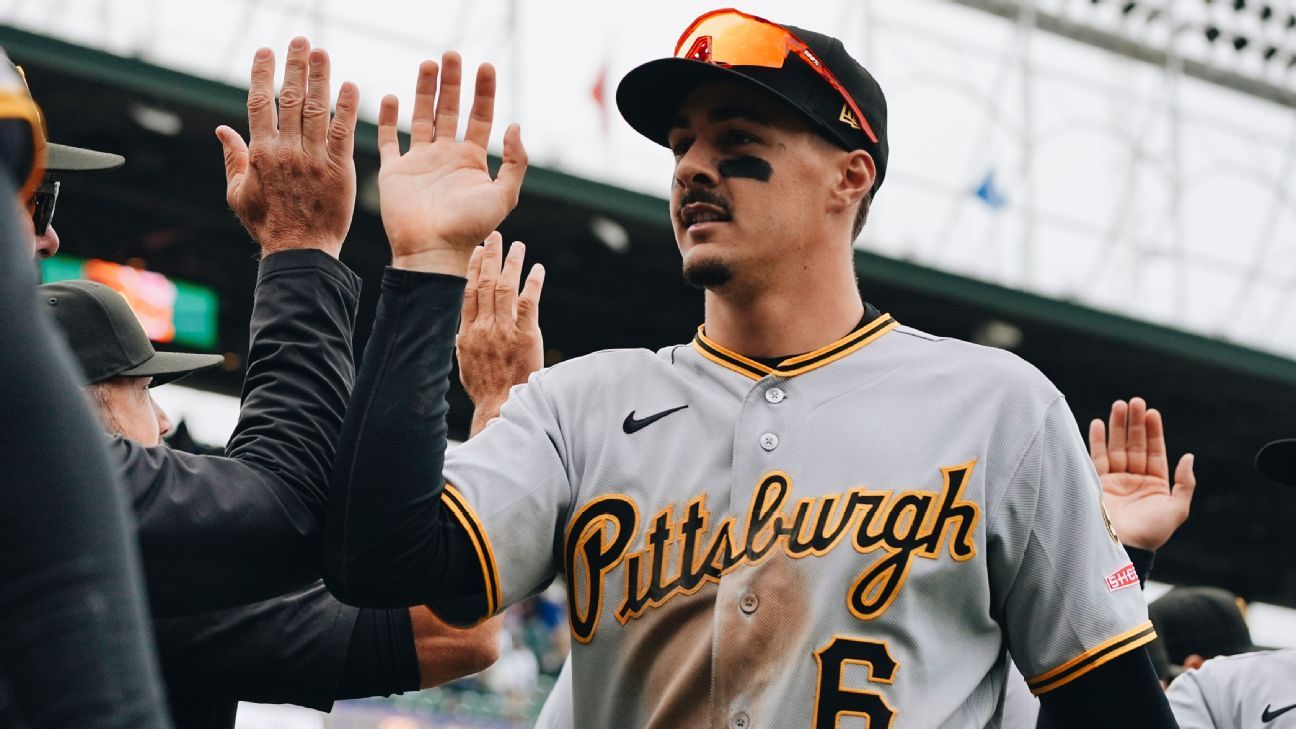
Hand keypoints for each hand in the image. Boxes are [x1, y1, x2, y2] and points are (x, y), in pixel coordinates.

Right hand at [216, 38, 357, 257]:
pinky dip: (347, 108)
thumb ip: (232, 158)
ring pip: (317, 109)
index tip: (266, 51)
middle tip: (301, 40)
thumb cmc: (268, 225)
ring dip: (320, 78)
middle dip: (295, 66)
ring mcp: (314, 158)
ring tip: (322, 52)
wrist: (301, 251)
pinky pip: (343, 132)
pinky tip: (351, 86)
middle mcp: (287, 150)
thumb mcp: (239, 193)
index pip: (260, 102)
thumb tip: (222, 128)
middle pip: (291, 98)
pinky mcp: (339, 169)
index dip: (263, 73)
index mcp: (260, 152)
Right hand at [377, 52, 526, 274]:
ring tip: (428, 64)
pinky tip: (391, 97)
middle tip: (453, 54)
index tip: (486, 67)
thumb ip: (515, 162)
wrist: (433, 250)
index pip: (480, 117)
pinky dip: (389, 119)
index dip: (484, 92)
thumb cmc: (470, 228)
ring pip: (422, 117)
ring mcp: (420, 162)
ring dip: (425, 91)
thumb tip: (515, 126)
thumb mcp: (504, 195)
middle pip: (450, 110)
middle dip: (453, 83)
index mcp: (472, 161)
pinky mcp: (395, 171)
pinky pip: (390, 140)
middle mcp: (446, 157)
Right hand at [457, 232, 544, 435]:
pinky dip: (533, 283)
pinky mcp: (525, 335)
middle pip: (486, 283)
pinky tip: (537, 269)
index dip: (474, 268)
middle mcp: (484, 326)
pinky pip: (529, 302)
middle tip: (495, 236)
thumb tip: (461, 327)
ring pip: (506, 288)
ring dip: (512, 263)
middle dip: (491, 256)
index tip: (477, 250)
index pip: (468, 291)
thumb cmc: (484, 387)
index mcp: (467, 331)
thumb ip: (464, 340)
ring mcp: (504, 329)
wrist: (501, 405)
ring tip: (518, 246)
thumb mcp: (464, 362)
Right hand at [1089, 397, 1195, 550]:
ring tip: (1119, 405)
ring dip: (1117, 426)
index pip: (1154, 451)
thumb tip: (1189, 457)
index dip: (1153, 432)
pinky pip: (1097, 458)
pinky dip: (1097, 440)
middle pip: (1134, 445)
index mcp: (1155, 485)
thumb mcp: (1177, 509)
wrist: (1124, 547)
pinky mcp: (1098, 484)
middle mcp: (1135, 480)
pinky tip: (1098, 423)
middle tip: (1135, 401)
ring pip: (1117, 447)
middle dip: (1134, 423)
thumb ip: (1184, 483)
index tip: (1152, 413)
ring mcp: (1115, 481)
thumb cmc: (1152, 532)